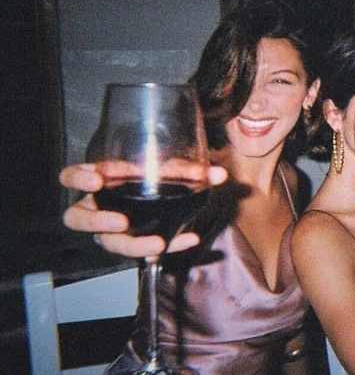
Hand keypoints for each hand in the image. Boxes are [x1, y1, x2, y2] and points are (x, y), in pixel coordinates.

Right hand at [60, 162, 227, 257]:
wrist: (165, 199)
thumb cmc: (153, 178)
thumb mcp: (167, 169)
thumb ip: (190, 170)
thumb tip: (219, 174)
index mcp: (97, 181)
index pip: (71, 176)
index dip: (78, 178)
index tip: (97, 179)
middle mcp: (97, 207)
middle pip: (79, 219)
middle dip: (98, 220)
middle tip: (122, 221)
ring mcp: (111, 230)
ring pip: (109, 243)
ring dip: (133, 244)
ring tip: (157, 243)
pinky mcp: (133, 243)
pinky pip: (146, 250)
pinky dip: (172, 244)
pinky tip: (188, 239)